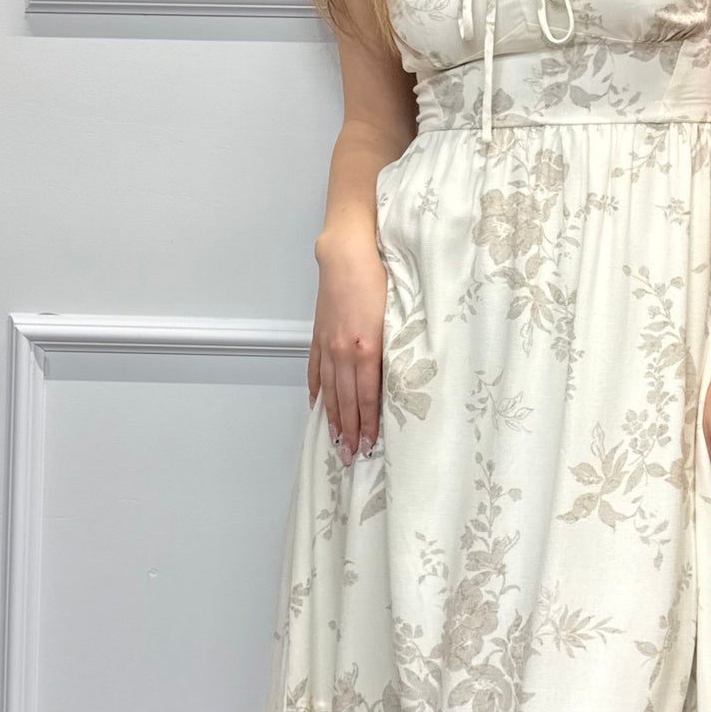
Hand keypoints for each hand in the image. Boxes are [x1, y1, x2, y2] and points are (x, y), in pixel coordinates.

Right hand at [309, 232, 388, 463]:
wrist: (347, 255)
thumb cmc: (378, 280)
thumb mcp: (394, 318)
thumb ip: (390, 352)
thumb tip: (394, 381)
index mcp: (365, 349)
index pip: (367, 398)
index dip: (367, 424)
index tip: (368, 446)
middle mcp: (342, 352)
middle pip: (346, 401)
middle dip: (349, 430)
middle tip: (350, 456)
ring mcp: (327, 345)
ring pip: (329, 391)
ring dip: (332, 418)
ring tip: (335, 440)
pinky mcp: (318, 336)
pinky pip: (315, 371)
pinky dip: (316, 391)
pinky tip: (317, 407)